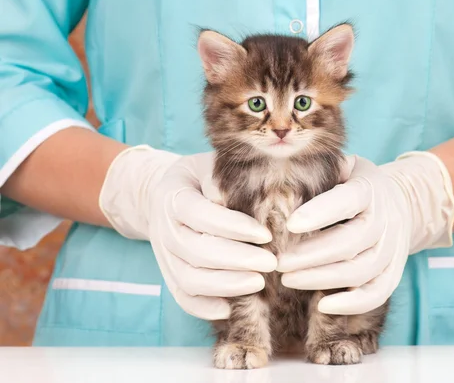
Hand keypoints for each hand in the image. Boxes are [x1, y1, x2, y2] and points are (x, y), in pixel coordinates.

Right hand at [99, 146, 276, 319]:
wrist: (162, 196)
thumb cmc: (199, 178)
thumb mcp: (208, 166)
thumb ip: (221, 179)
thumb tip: (235, 198)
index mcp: (173, 197)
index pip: (201, 215)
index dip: (233, 227)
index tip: (265, 234)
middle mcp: (165, 229)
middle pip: (197, 252)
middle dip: (237, 260)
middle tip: (271, 263)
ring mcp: (165, 256)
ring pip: (189, 279)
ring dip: (225, 285)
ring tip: (259, 283)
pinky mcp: (169, 275)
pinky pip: (182, 297)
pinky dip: (204, 308)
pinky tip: (231, 308)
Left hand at [277, 152, 453, 314]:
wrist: (402, 202)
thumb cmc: (357, 184)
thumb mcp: (345, 167)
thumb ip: (322, 169)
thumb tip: (284, 169)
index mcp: (370, 189)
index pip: (347, 201)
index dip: (320, 213)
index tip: (290, 224)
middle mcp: (385, 219)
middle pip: (350, 242)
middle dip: (311, 255)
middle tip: (279, 262)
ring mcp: (392, 248)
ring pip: (360, 271)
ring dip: (321, 279)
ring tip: (288, 279)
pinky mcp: (393, 272)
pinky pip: (376, 294)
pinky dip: (351, 304)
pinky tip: (321, 306)